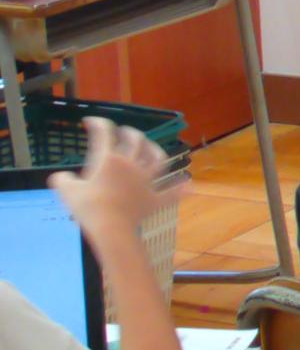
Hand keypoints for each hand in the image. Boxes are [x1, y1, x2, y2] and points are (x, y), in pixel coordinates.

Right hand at [48, 117, 181, 243]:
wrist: (110, 227)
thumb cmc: (87, 207)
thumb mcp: (67, 191)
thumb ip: (63, 180)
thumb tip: (60, 177)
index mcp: (109, 159)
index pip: (104, 134)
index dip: (98, 123)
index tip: (92, 121)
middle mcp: (131, 164)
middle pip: (135, 141)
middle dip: (129, 133)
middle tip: (123, 131)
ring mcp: (145, 181)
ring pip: (157, 159)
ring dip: (155, 151)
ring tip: (152, 148)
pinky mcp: (153, 198)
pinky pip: (169, 193)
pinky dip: (179, 190)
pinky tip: (188, 185)